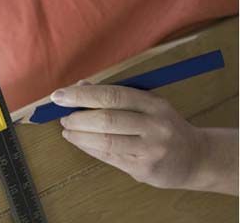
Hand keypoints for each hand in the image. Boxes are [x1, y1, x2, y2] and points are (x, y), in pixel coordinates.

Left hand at [50, 80, 206, 189]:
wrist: (196, 157)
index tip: (60, 95)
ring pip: (106, 141)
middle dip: (78, 117)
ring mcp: (151, 150)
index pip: (112, 95)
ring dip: (80, 135)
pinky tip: (79, 141)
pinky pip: (109, 157)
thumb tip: (81, 85)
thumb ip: (115, 95)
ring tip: (67, 129)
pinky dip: (89, 148)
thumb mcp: (147, 103)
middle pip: (107, 119)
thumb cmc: (163, 124)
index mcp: (153, 103)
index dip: (82, 95)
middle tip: (63, 116)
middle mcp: (154, 125)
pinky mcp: (145, 169)